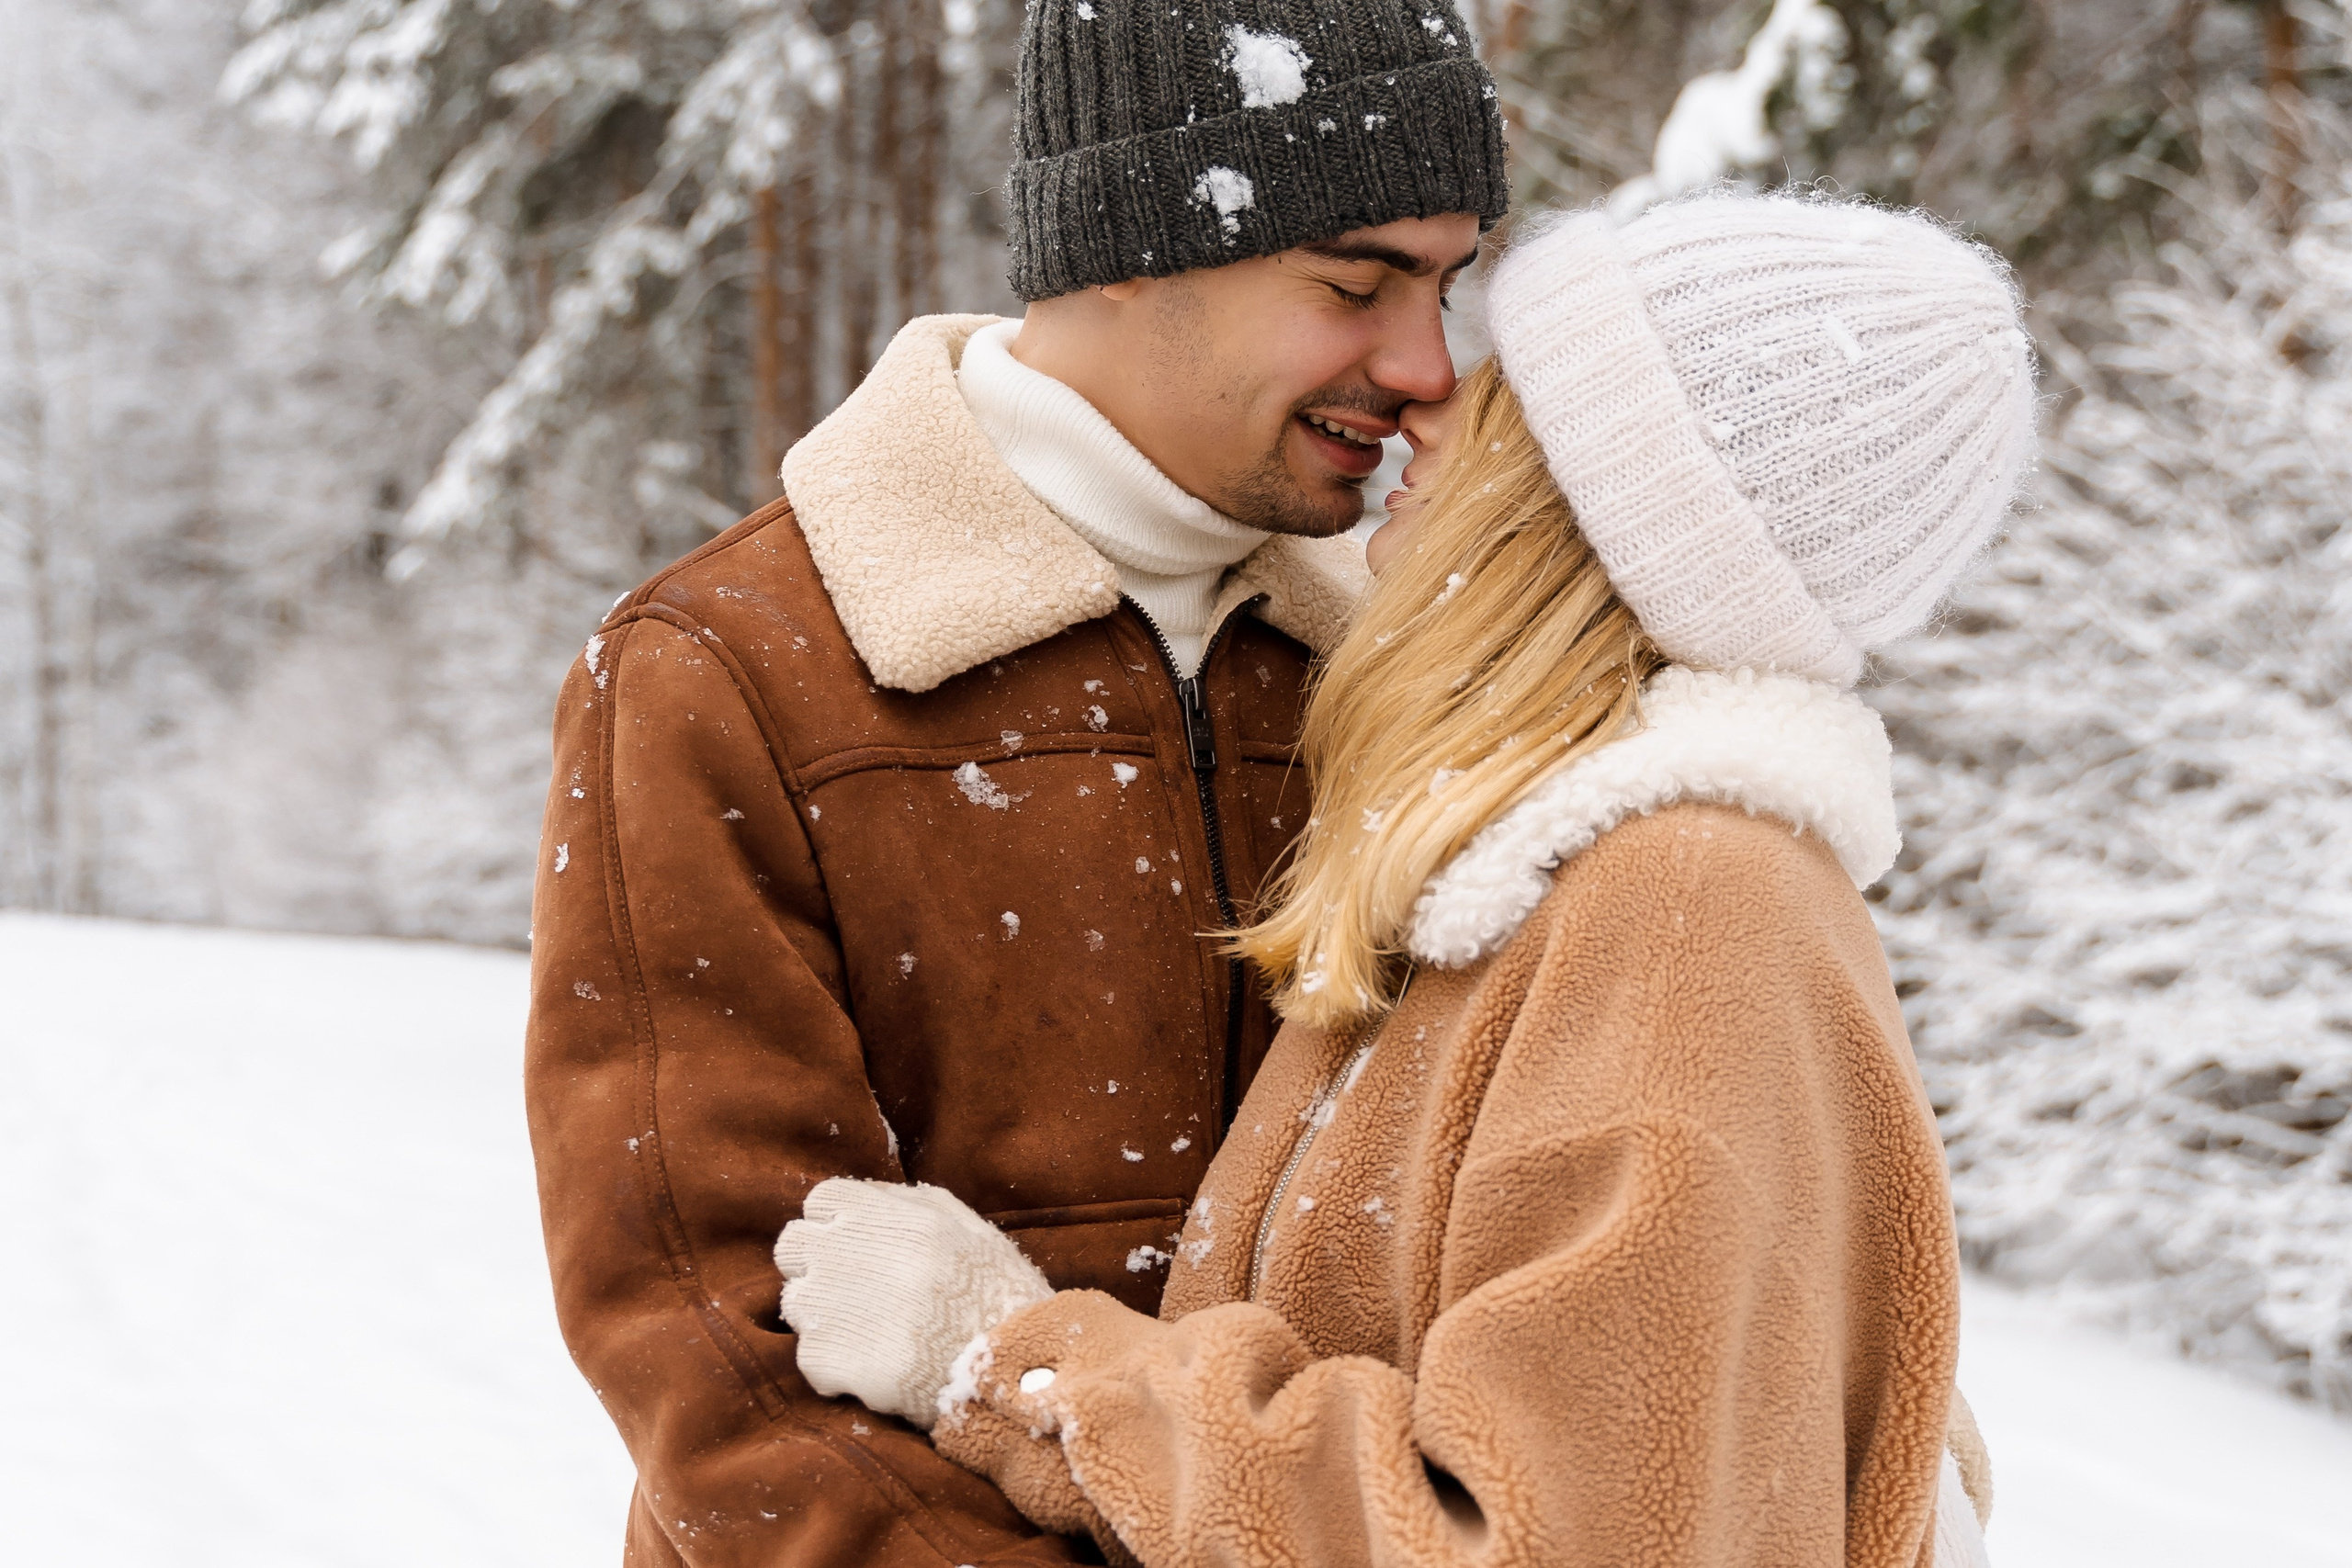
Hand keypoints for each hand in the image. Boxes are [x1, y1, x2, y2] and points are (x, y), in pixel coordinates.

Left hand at [776, 1177, 1052, 1430]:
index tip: (860, 1245)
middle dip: (817, 1264)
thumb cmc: (996, 1293)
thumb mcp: (965, 1226)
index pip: (821, 1201)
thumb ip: (906, 1203)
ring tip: (876, 1334)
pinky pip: (809, 1355)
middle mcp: (846, 1252)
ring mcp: (830, 1306)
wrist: (1010, 1370)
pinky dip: (837, 1365)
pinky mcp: (825, 1358)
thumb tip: (864, 1196)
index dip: (839, 1223)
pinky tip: (878, 1367)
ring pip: (795, 1302)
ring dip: (825, 1315)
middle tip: (857, 1290)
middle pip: (791, 1246)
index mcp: (883, 1215)